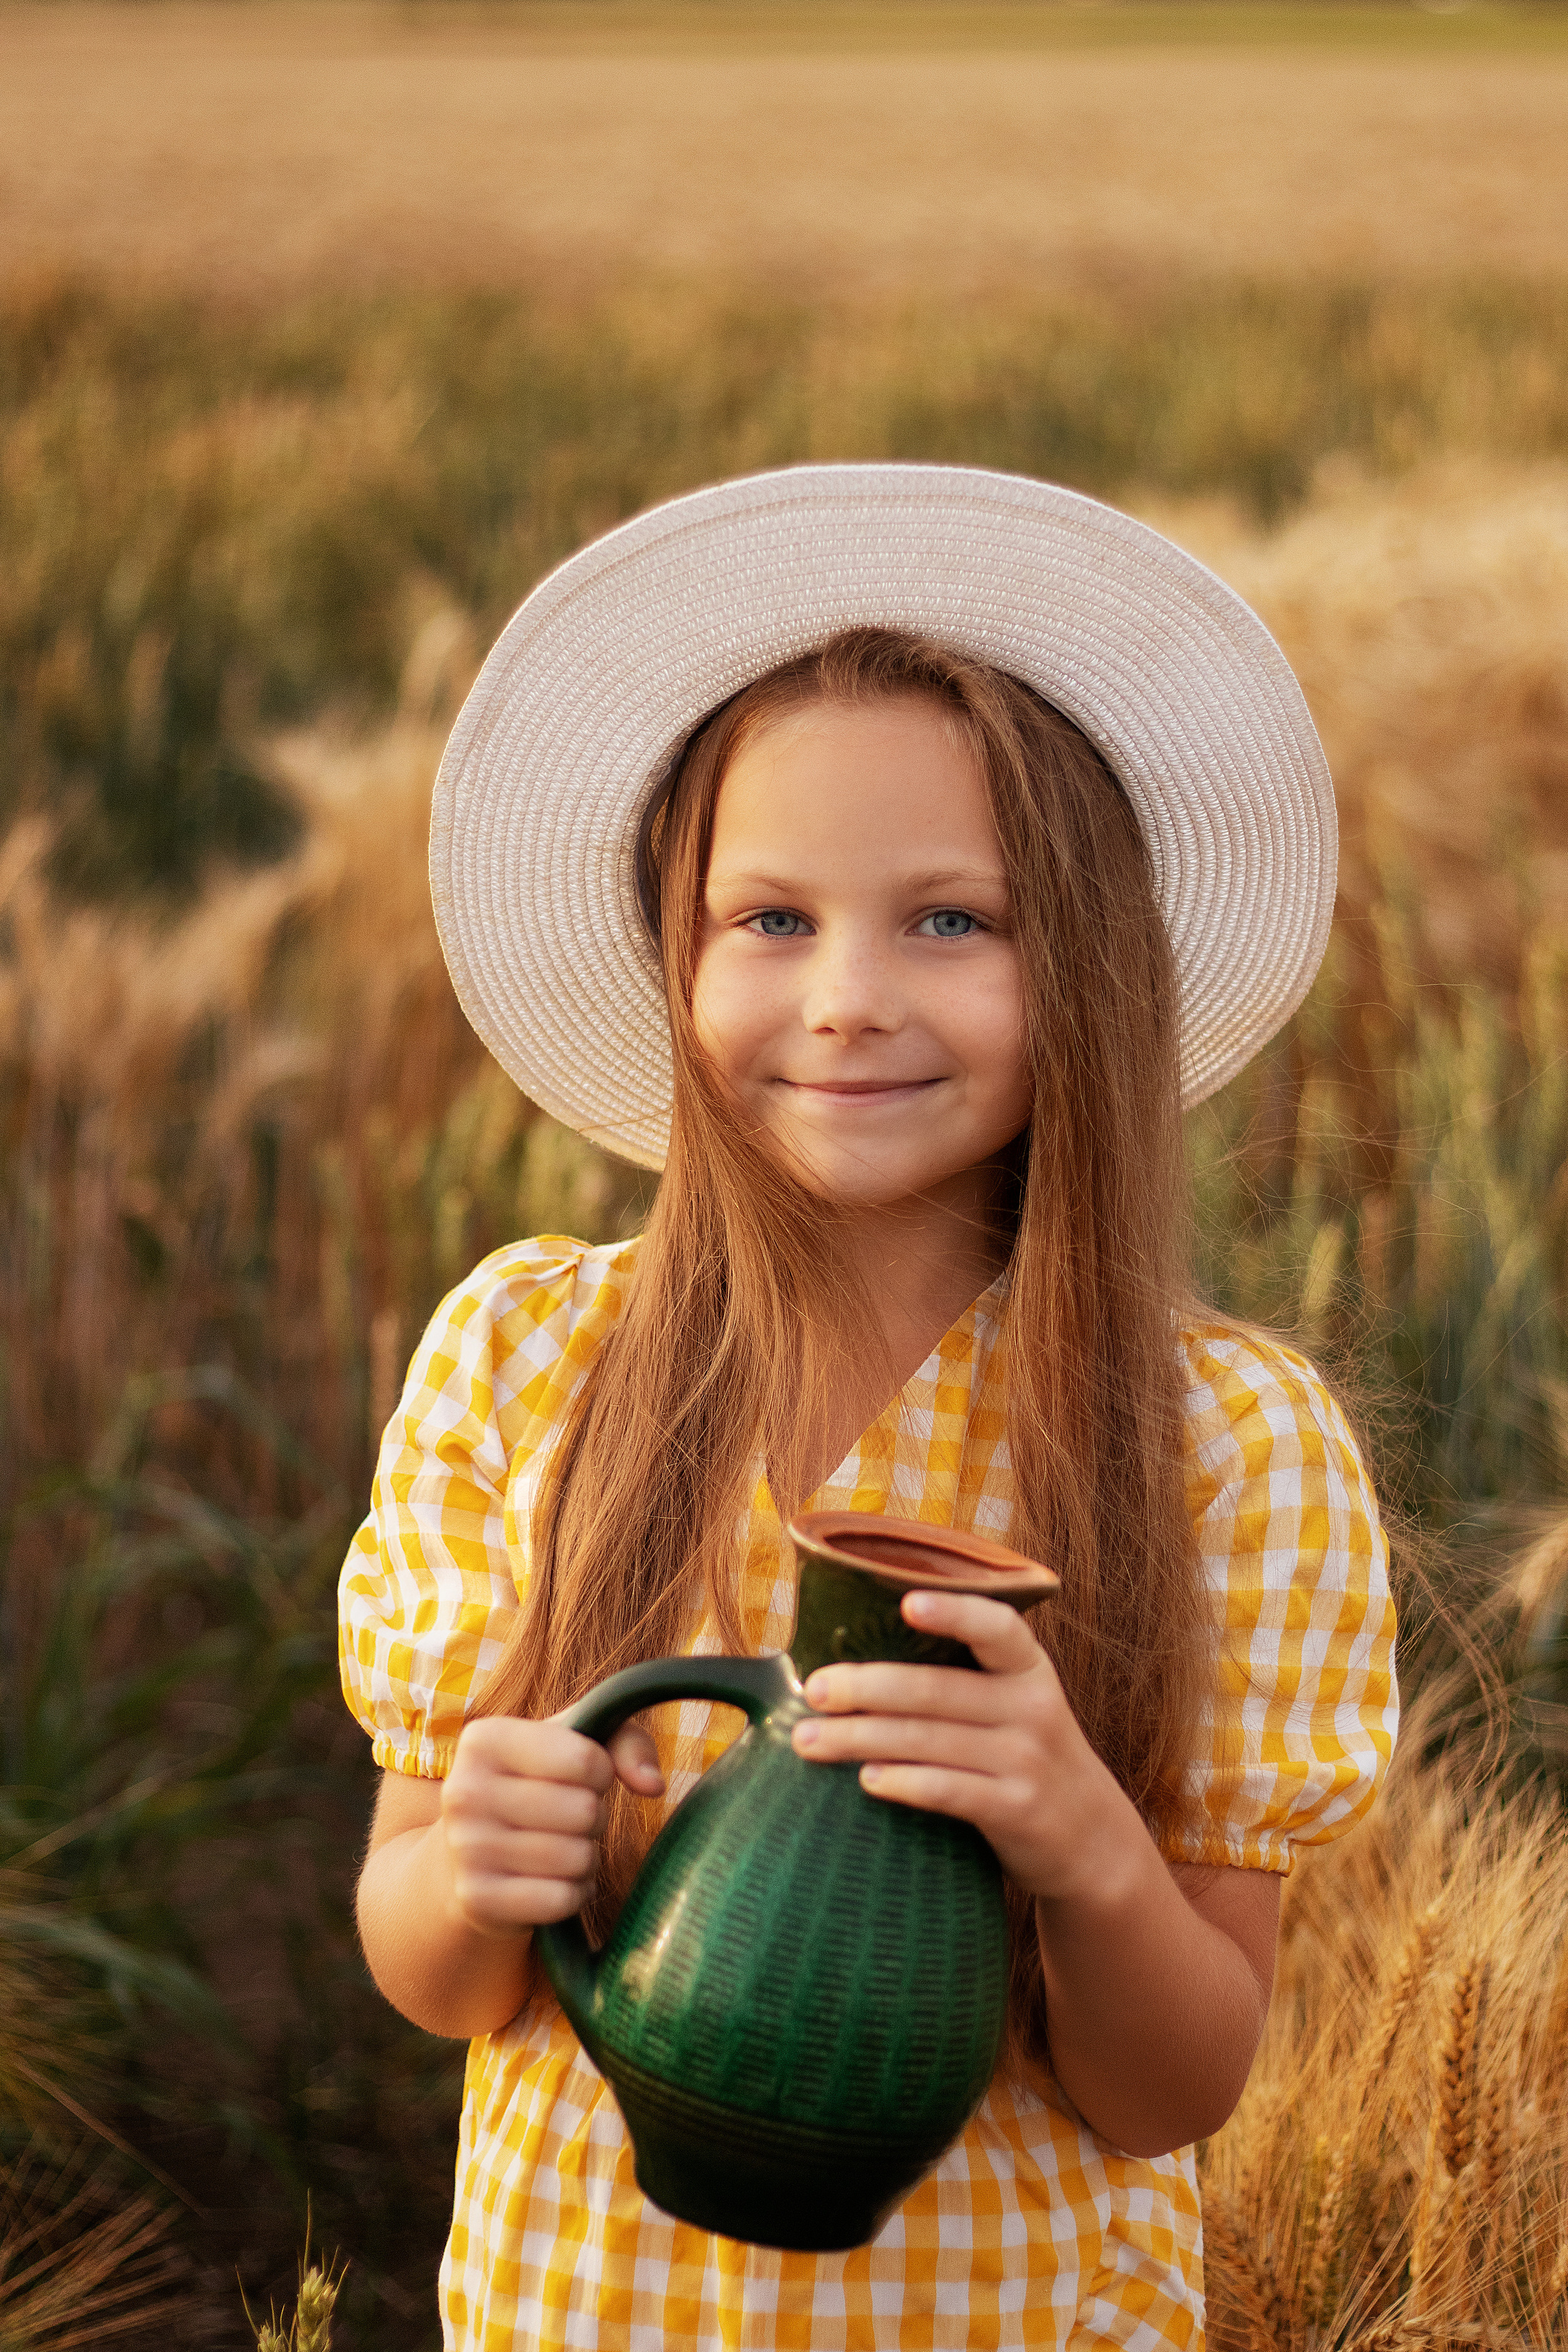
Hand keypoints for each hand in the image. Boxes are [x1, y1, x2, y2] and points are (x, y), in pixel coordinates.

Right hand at [440, 1713, 664, 1936]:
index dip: (601, 1773)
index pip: (585, 1760)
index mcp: (485, 1739)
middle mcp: (464, 1791)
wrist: (469, 1853)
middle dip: (594, 1817)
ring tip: (560, 1848)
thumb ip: (625, 1743)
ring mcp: (465, 1848)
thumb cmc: (536, 1785)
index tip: (580, 1778)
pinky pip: (561, 1900)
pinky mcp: (476, 1900)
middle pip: (584, 1811)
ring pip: (576, 1858)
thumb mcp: (574, 1746)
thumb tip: (653, 1785)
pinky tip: (551, 1881)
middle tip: (570, 1819)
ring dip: (585, 1858)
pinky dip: (572, 1894)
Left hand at [789, 1589, 1134, 1901]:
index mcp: (1028, 1668)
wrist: (1092, 1839)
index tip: (906, 1603)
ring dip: (860, 1739)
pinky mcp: (1016, 1810)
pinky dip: (903, 1782)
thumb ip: (961, 1679)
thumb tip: (854, 1660)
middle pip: (936, 1689)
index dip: (954, 1613)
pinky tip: (866, 1779)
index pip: (997, 1628)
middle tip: (812, 1690)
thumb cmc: (1025, 1755)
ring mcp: (1026, 1761)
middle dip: (866, 1687)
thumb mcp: (1015, 1705)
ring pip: (929, 1741)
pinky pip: (949, 1791)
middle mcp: (1031, 1708)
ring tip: (807, 1741)